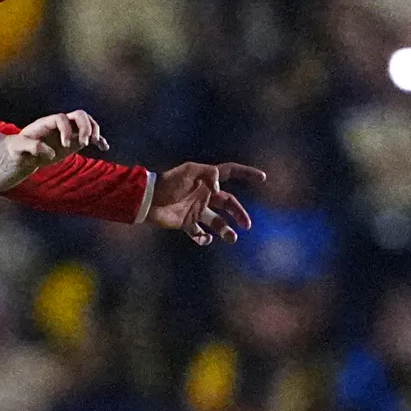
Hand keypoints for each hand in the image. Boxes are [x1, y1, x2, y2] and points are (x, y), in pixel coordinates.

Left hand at [19, 109, 105, 157]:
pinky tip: (105, 147)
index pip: (62, 118)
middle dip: (85, 126)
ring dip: (94, 130)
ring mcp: (69, 131)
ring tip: (94, 142)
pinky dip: (98, 141)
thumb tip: (49, 152)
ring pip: (87, 122)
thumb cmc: (18, 150)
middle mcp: (60, 124)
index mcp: (47, 123)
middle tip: (84, 142)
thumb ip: (30, 147)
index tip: (65, 146)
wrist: (23, 154)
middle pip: (79, 115)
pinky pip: (89, 138)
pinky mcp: (73, 141)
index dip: (66, 130)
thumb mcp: (18, 148)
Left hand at [147, 162, 264, 244]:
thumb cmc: (167, 183)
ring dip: (225, 230)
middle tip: (246, 225)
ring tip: (231, 238)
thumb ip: (208, 175)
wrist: (147, 200)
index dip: (246, 174)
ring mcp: (196, 210)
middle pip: (228, 203)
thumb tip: (221, 189)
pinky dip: (204, 239)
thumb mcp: (188, 171)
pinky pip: (199, 234)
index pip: (230, 173)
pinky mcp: (186, 223)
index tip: (262, 178)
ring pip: (217, 221)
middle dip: (239, 213)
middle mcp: (204, 195)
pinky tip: (205, 239)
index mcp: (206, 180)